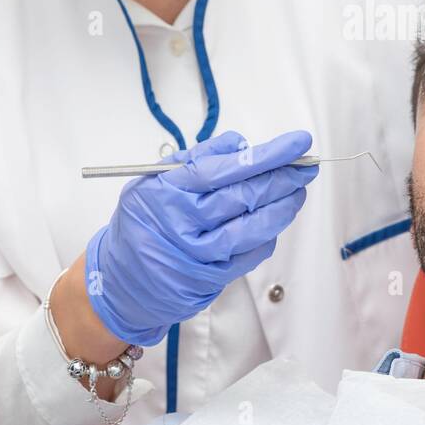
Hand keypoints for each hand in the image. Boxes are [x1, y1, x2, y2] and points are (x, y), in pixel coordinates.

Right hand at [84, 130, 317, 344]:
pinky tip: (276, 220)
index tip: (297, 143)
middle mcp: (182, 223)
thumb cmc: (143, 222)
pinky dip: (268, 235)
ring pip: (253, 227)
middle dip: (284, 178)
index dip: (269, 155)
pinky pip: (249, 254)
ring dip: (283, 207)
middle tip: (306, 166)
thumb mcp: (154, 180)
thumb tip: (241, 144)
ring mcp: (196, 255)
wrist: (118, 281)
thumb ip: (197, 158)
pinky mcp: (209, 280)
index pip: (228, 167)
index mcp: (168, 190)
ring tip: (297, 191)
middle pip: (245, 196)